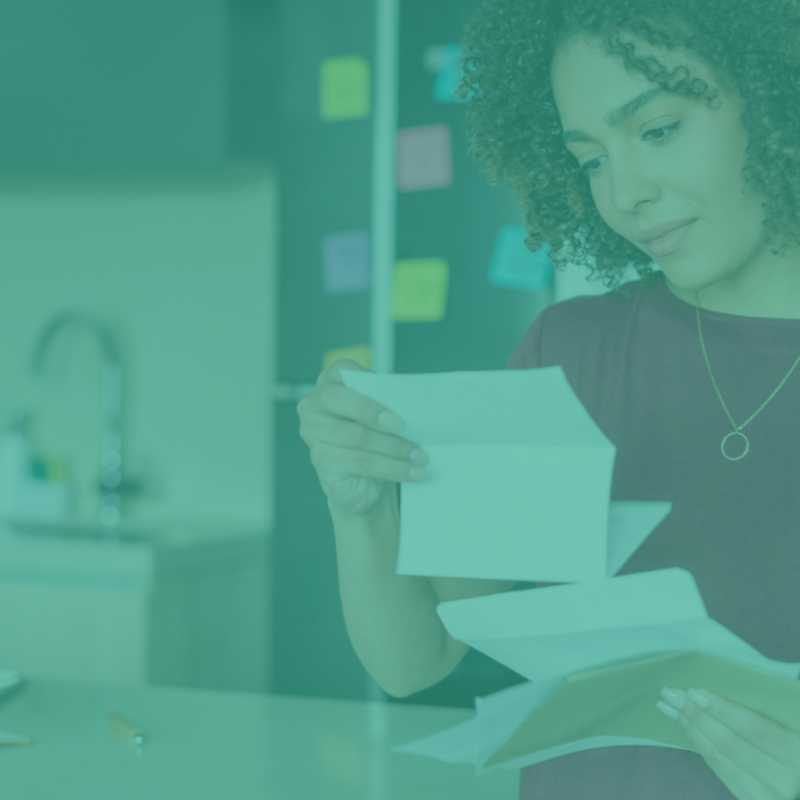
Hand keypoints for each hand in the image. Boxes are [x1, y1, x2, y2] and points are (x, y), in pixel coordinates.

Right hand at [297, 359, 430, 515]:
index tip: (391, 393)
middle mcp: (313, 407)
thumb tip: (411, 405)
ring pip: (357, 436)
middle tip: (401, 424)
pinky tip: (413, 473)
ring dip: (394, 448)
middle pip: (336, 398)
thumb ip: (386, 404)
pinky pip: (362, 463)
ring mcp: (313, 434)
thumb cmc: (374, 441)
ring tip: (420, 456)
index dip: (363, 377)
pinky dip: (392, 468)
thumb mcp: (379, 418)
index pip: (340, 370)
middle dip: (370, 410)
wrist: (364, 484)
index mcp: (328, 385)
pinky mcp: (321, 461)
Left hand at [656, 685, 799, 798]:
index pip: (753, 728)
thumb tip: (729, 680)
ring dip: (690, 728)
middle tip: (670, 693)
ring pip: (718, 757)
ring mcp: (766, 795)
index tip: (694, 690)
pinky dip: (699, 745)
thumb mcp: (792, 719)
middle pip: (728, 743)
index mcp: (796, 752)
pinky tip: (686, 726)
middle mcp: (783, 779)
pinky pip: (719, 769)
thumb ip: (769, 706)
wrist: (799, 776)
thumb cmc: (794, 733)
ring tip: (669, 706)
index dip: (722, 710)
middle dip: (695, 715)